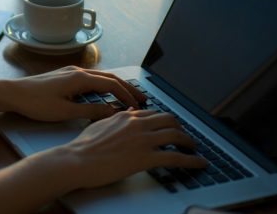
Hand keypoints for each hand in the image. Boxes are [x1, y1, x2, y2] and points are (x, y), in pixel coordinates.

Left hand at [7, 66, 147, 121]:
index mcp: (80, 78)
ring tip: (127, 96)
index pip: (111, 84)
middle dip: (127, 87)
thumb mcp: (65, 111)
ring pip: (100, 77)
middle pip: (109, 77)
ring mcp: (71, 72)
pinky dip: (103, 85)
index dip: (126, 95)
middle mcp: (78, 71)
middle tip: (142, 98)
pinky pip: (90, 78)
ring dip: (116, 86)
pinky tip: (105, 94)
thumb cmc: (36, 103)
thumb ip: (90, 111)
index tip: (138, 106)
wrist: (13, 93)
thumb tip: (112, 112)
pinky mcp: (64, 76)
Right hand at [51, 108, 206, 190]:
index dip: (165, 120)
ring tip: (194, 149)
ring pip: (176, 135)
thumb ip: (115, 118)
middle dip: (180, 128)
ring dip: (189, 142)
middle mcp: (138, 124)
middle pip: (169, 120)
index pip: (153, 113)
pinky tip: (199, 164)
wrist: (77, 160)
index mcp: (126, 117)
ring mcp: (143, 140)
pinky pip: (176, 157)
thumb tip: (127, 113)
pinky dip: (192, 161)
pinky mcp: (146, 158)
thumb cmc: (83, 146)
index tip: (169, 126)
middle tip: (184, 136)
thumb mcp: (99, 125)